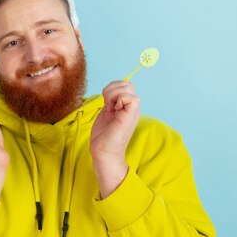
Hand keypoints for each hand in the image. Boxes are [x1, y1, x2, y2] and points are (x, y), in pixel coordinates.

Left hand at [90, 80, 140, 197]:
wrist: (103, 152)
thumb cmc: (103, 135)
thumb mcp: (107, 112)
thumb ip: (111, 101)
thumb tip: (111, 88)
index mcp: (128, 107)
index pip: (125, 85)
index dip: (113, 88)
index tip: (106, 103)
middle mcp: (133, 108)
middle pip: (127, 84)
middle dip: (112, 89)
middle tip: (107, 104)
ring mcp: (133, 112)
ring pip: (128, 87)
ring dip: (113, 93)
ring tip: (109, 108)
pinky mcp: (130, 116)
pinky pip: (131, 97)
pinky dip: (118, 99)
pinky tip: (112, 110)